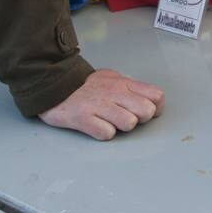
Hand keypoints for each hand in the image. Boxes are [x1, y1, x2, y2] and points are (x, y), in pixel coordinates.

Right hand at [38, 69, 164, 139]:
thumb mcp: (112, 79)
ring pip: (129, 123)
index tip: (145, 113)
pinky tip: (96, 126)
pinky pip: (106, 133)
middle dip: (140, 119)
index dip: (155, 108)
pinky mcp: (84, 118)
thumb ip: (131, 89)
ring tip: (109, 121)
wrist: (55, 86)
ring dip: (121, 128)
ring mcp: (99, 105)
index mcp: (124, 83)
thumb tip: (151, 101)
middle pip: (146, 111)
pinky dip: (103, 133)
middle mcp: (114, 93)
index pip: (156, 96)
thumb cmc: (87, 86)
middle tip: (126, 118)